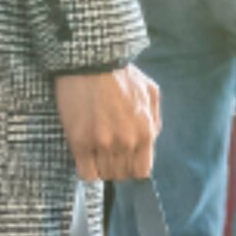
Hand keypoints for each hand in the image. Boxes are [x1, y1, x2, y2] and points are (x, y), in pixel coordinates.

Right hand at [55, 66, 161, 181]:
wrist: (90, 60)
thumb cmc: (120, 74)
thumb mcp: (151, 92)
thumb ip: (154, 120)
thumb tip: (151, 140)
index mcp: (145, 133)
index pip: (142, 171)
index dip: (133, 168)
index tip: (125, 161)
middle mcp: (126, 143)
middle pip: (122, 175)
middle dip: (116, 167)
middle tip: (107, 154)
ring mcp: (102, 144)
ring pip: (105, 175)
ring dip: (101, 167)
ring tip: (95, 152)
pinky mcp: (80, 142)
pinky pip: (86, 173)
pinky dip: (86, 170)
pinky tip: (84, 157)